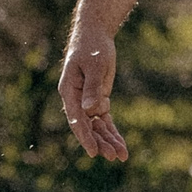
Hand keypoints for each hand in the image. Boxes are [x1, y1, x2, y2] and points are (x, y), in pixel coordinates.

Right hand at [59, 26, 129, 161]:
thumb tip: (91, 110)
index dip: (85, 136)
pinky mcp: (98, 99)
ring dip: (108, 140)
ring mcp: (87, 101)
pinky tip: (121, 146)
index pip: (77, 119)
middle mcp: (76, 100)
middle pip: (88, 127)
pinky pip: (105, 120)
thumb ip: (92, 88)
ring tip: (122, 156)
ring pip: (97, 126)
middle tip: (114, 157)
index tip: (93, 152)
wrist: (95, 35)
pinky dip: (112, 132)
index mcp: (69, 91)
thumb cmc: (92, 48)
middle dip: (100, 142)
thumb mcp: (94, 66)